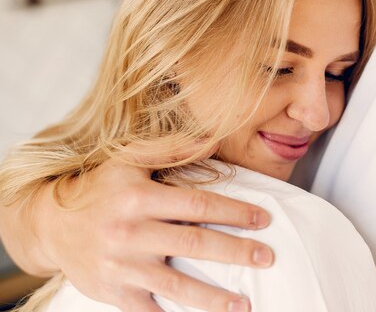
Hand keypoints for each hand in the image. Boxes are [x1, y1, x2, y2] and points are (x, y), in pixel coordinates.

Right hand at [33, 141, 272, 311]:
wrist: (50, 224)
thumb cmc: (99, 188)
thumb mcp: (128, 159)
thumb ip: (171, 149)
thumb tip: (213, 139)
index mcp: (138, 199)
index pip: (197, 205)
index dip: (234, 213)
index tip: (262, 219)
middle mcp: (130, 233)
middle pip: (194, 243)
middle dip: (235, 252)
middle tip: (267, 257)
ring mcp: (121, 267)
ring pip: (176, 285)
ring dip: (214, 298)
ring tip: (245, 304)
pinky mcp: (114, 294)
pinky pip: (150, 310)